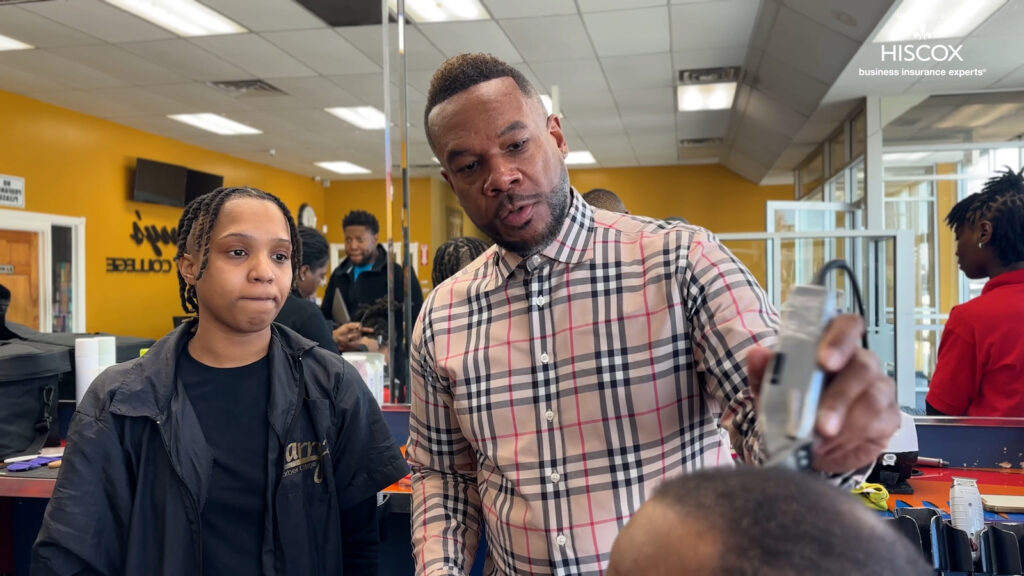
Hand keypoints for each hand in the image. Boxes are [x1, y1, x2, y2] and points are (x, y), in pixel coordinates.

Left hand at [332, 322, 374, 350]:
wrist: (335, 339)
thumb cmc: (339, 332)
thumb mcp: (346, 326)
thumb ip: (353, 325)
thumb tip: (359, 325)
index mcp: (355, 329)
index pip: (363, 329)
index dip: (368, 330)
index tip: (372, 330)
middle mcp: (356, 335)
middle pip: (359, 334)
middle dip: (354, 335)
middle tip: (348, 335)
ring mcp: (355, 340)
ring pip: (357, 339)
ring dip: (351, 338)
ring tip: (346, 338)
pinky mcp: (353, 345)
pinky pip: (355, 343)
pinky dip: (351, 342)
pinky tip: (347, 342)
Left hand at [747, 314, 899, 473]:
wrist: (802, 445)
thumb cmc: (791, 407)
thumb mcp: (769, 390)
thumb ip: (764, 371)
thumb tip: (757, 354)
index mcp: (832, 345)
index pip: (847, 326)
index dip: (840, 339)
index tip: (825, 361)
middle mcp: (860, 362)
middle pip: (863, 365)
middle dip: (840, 396)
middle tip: (821, 422)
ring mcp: (878, 389)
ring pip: (874, 397)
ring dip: (846, 421)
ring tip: (820, 440)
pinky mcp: (888, 418)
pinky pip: (879, 423)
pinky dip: (853, 437)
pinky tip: (833, 445)